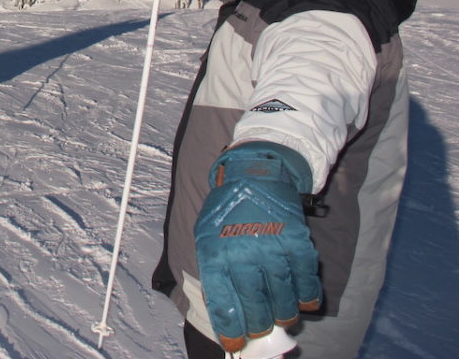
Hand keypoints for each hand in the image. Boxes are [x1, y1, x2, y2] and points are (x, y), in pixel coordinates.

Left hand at [194, 143, 321, 353]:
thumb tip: (227, 313)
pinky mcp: (297, 241)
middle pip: (255, 305)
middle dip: (258, 326)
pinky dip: (308, 296)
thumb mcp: (206, 236)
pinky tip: (305, 303)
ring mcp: (272, 248)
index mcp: (216, 253)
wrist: (254, 172)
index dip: (231, 330)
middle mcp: (243, 254)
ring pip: (283, 297)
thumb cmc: (227, 209)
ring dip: (284, 314)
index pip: (224, 304)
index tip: (236, 345)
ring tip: (282, 319)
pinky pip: (305, 280)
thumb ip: (215, 272)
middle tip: (261, 332)